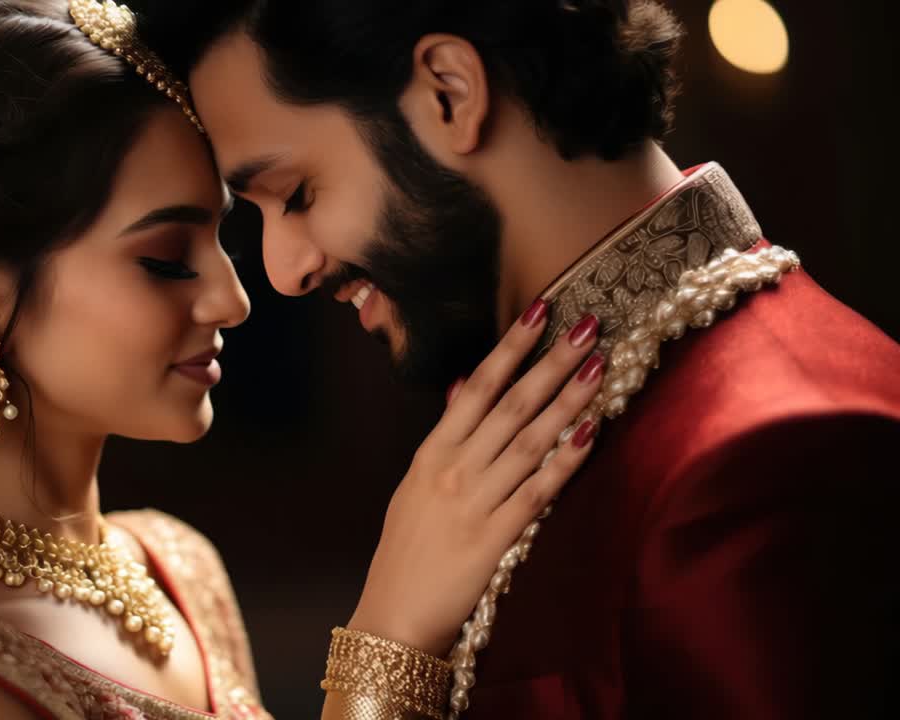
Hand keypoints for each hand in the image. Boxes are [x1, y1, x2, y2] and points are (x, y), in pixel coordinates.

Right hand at [348, 306, 603, 655]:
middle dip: (550, 361)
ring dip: (567, 400)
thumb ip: (444, 437)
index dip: (511, 347)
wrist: (393, 617)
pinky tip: (591, 432)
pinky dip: (565, 461)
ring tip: (599, 366)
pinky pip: (537, 492)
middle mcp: (453, 470)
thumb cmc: (405, 552)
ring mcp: (474, 502)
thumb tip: (460, 387)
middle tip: (587, 325)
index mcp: (432, 453)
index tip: (541, 311)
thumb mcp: (413, 487)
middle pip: (510, 404)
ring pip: (528, 440)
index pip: (476, 387)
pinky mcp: (495, 539)